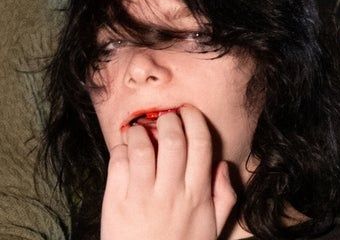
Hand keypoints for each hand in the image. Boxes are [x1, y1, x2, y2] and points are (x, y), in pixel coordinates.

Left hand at [99, 105, 237, 239]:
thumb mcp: (211, 229)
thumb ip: (223, 197)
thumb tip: (222, 166)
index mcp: (198, 195)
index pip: (201, 144)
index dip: (194, 119)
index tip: (187, 111)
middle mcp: (172, 192)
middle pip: (173, 137)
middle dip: (168, 118)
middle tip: (164, 116)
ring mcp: (143, 195)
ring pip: (142, 145)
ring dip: (140, 130)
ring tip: (139, 130)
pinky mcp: (116, 199)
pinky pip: (118, 161)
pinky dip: (121, 148)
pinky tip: (124, 150)